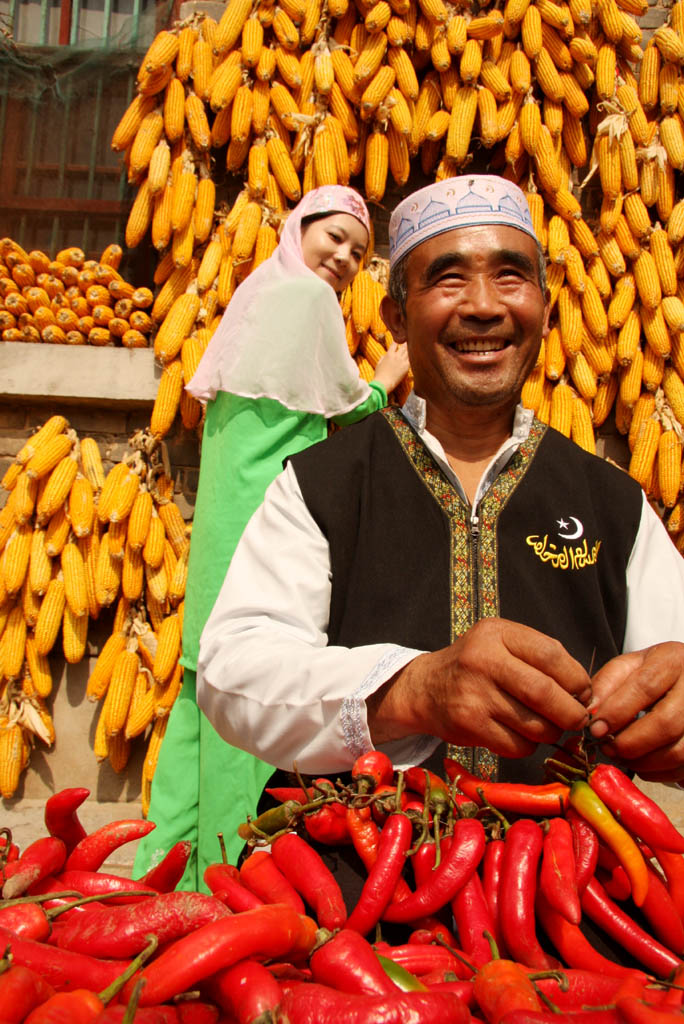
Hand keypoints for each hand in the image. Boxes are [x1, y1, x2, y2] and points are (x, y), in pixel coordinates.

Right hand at [367, 618, 591, 757]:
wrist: (425, 688)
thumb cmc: (476, 666)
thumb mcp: (501, 644)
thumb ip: (540, 658)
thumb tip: (585, 694)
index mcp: (497, 633)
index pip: (551, 654)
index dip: (577, 678)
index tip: (583, 692)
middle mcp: (483, 660)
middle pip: (545, 693)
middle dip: (571, 713)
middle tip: (578, 719)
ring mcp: (474, 694)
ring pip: (535, 725)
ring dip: (552, 732)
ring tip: (547, 726)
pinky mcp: (470, 725)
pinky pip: (518, 745)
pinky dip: (529, 745)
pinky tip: (520, 735)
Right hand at [372, 341, 409, 393]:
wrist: (384, 383)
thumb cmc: (379, 374)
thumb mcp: (379, 364)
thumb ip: (383, 358)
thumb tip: (385, 355)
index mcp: (389, 354)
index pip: (394, 344)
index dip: (397, 341)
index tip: (399, 339)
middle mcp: (396, 356)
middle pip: (404, 347)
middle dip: (406, 343)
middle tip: (409, 340)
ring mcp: (402, 361)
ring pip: (408, 352)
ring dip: (410, 349)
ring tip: (413, 346)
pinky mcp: (406, 367)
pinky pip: (411, 360)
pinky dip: (412, 356)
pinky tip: (415, 355)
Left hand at [588, 641, 683, 781]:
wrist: (683, 679)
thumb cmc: (652, 673)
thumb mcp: (628, 667)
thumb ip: (606, 685)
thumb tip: (591, 713)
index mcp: (672, 661)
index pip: (645, 687)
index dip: (618, 711)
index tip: (596, 728)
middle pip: (666, 723)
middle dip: (630, 742)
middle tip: (607, 748)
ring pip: (678, 750)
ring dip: (643, 761)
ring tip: (622, 755)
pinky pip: (683, 767)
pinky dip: (658, 771)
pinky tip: (641, 762)